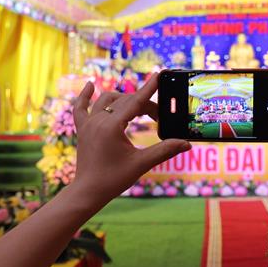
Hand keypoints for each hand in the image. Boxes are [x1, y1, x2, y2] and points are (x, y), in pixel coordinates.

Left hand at [71, 74, 190, 206]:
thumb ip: (164, 151)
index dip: (149, 88)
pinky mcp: (82, 130)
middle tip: (159, 117)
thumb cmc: (114, 179)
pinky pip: (80, 108)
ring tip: (138, 106)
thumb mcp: (141, 164)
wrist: (88, 192)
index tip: (158, 74)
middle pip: (125, 102)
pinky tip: (90, 84)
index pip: (136, 102)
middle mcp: (98, 120)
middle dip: (144, 105)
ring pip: (105, 100)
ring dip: (123, 98)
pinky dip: (85, 95)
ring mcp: (88, 124)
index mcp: (112, 126)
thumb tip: (186, 144)